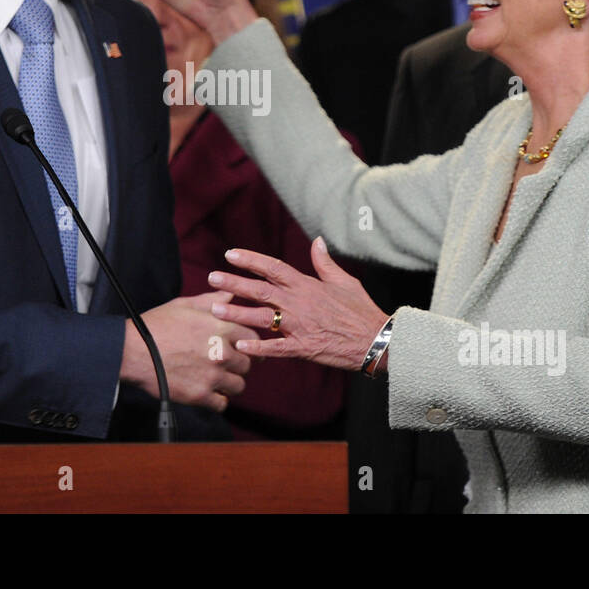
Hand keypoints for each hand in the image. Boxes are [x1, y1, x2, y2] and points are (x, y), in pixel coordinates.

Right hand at [121, 291, 256, 411]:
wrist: (132, 350)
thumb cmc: (156, 325)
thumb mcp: (185, 305)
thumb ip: (213, 301)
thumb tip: (231, 294)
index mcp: (222, 327)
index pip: (253, 338)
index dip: (249, 342)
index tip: (244, 347)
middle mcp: (222, 352)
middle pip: (248, 363)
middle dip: (240, 363)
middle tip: (229, 364)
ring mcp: (213, 376)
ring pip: (238, 385)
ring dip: (230, 382)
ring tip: (218, 378)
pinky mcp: (200, 396)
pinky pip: (222, 404)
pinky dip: (217, 400)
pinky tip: (209, 392)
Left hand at [208, 238, 389, 370]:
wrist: (376, 339)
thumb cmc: (361, 310)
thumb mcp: (344, 281)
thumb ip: (325, 262)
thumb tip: (317, 241)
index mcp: (306, 285)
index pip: (273, 267)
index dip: (250, 260)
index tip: (230, 254)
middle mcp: (299, 303)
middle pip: (260, 290)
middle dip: (234, 283)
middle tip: (211, 278)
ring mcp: (299, 326)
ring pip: (262, 318)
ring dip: (237, 314)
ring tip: (215, 311)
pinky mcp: (303, 347)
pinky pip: (276, 348)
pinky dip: (258, 347)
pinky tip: (240, 346)